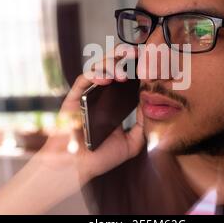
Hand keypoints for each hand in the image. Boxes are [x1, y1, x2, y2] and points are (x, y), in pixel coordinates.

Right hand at [40, 45, 144, 183]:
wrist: (81, 168)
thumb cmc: (103, 156)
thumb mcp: (132, 142)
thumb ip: (142, 126)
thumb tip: (150, 106)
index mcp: (113, 101)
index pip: (124, 77)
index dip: (134, 66)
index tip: (146, 60)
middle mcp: (100, 94)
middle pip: (110, 67)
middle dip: (122, 56)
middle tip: (135, 54)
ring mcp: (87, 95)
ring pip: (97, 69)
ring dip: (110, 65)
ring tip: (122, 72)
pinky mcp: (74, 98)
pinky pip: (83, 81)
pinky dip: (94, 75)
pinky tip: (106, 79)